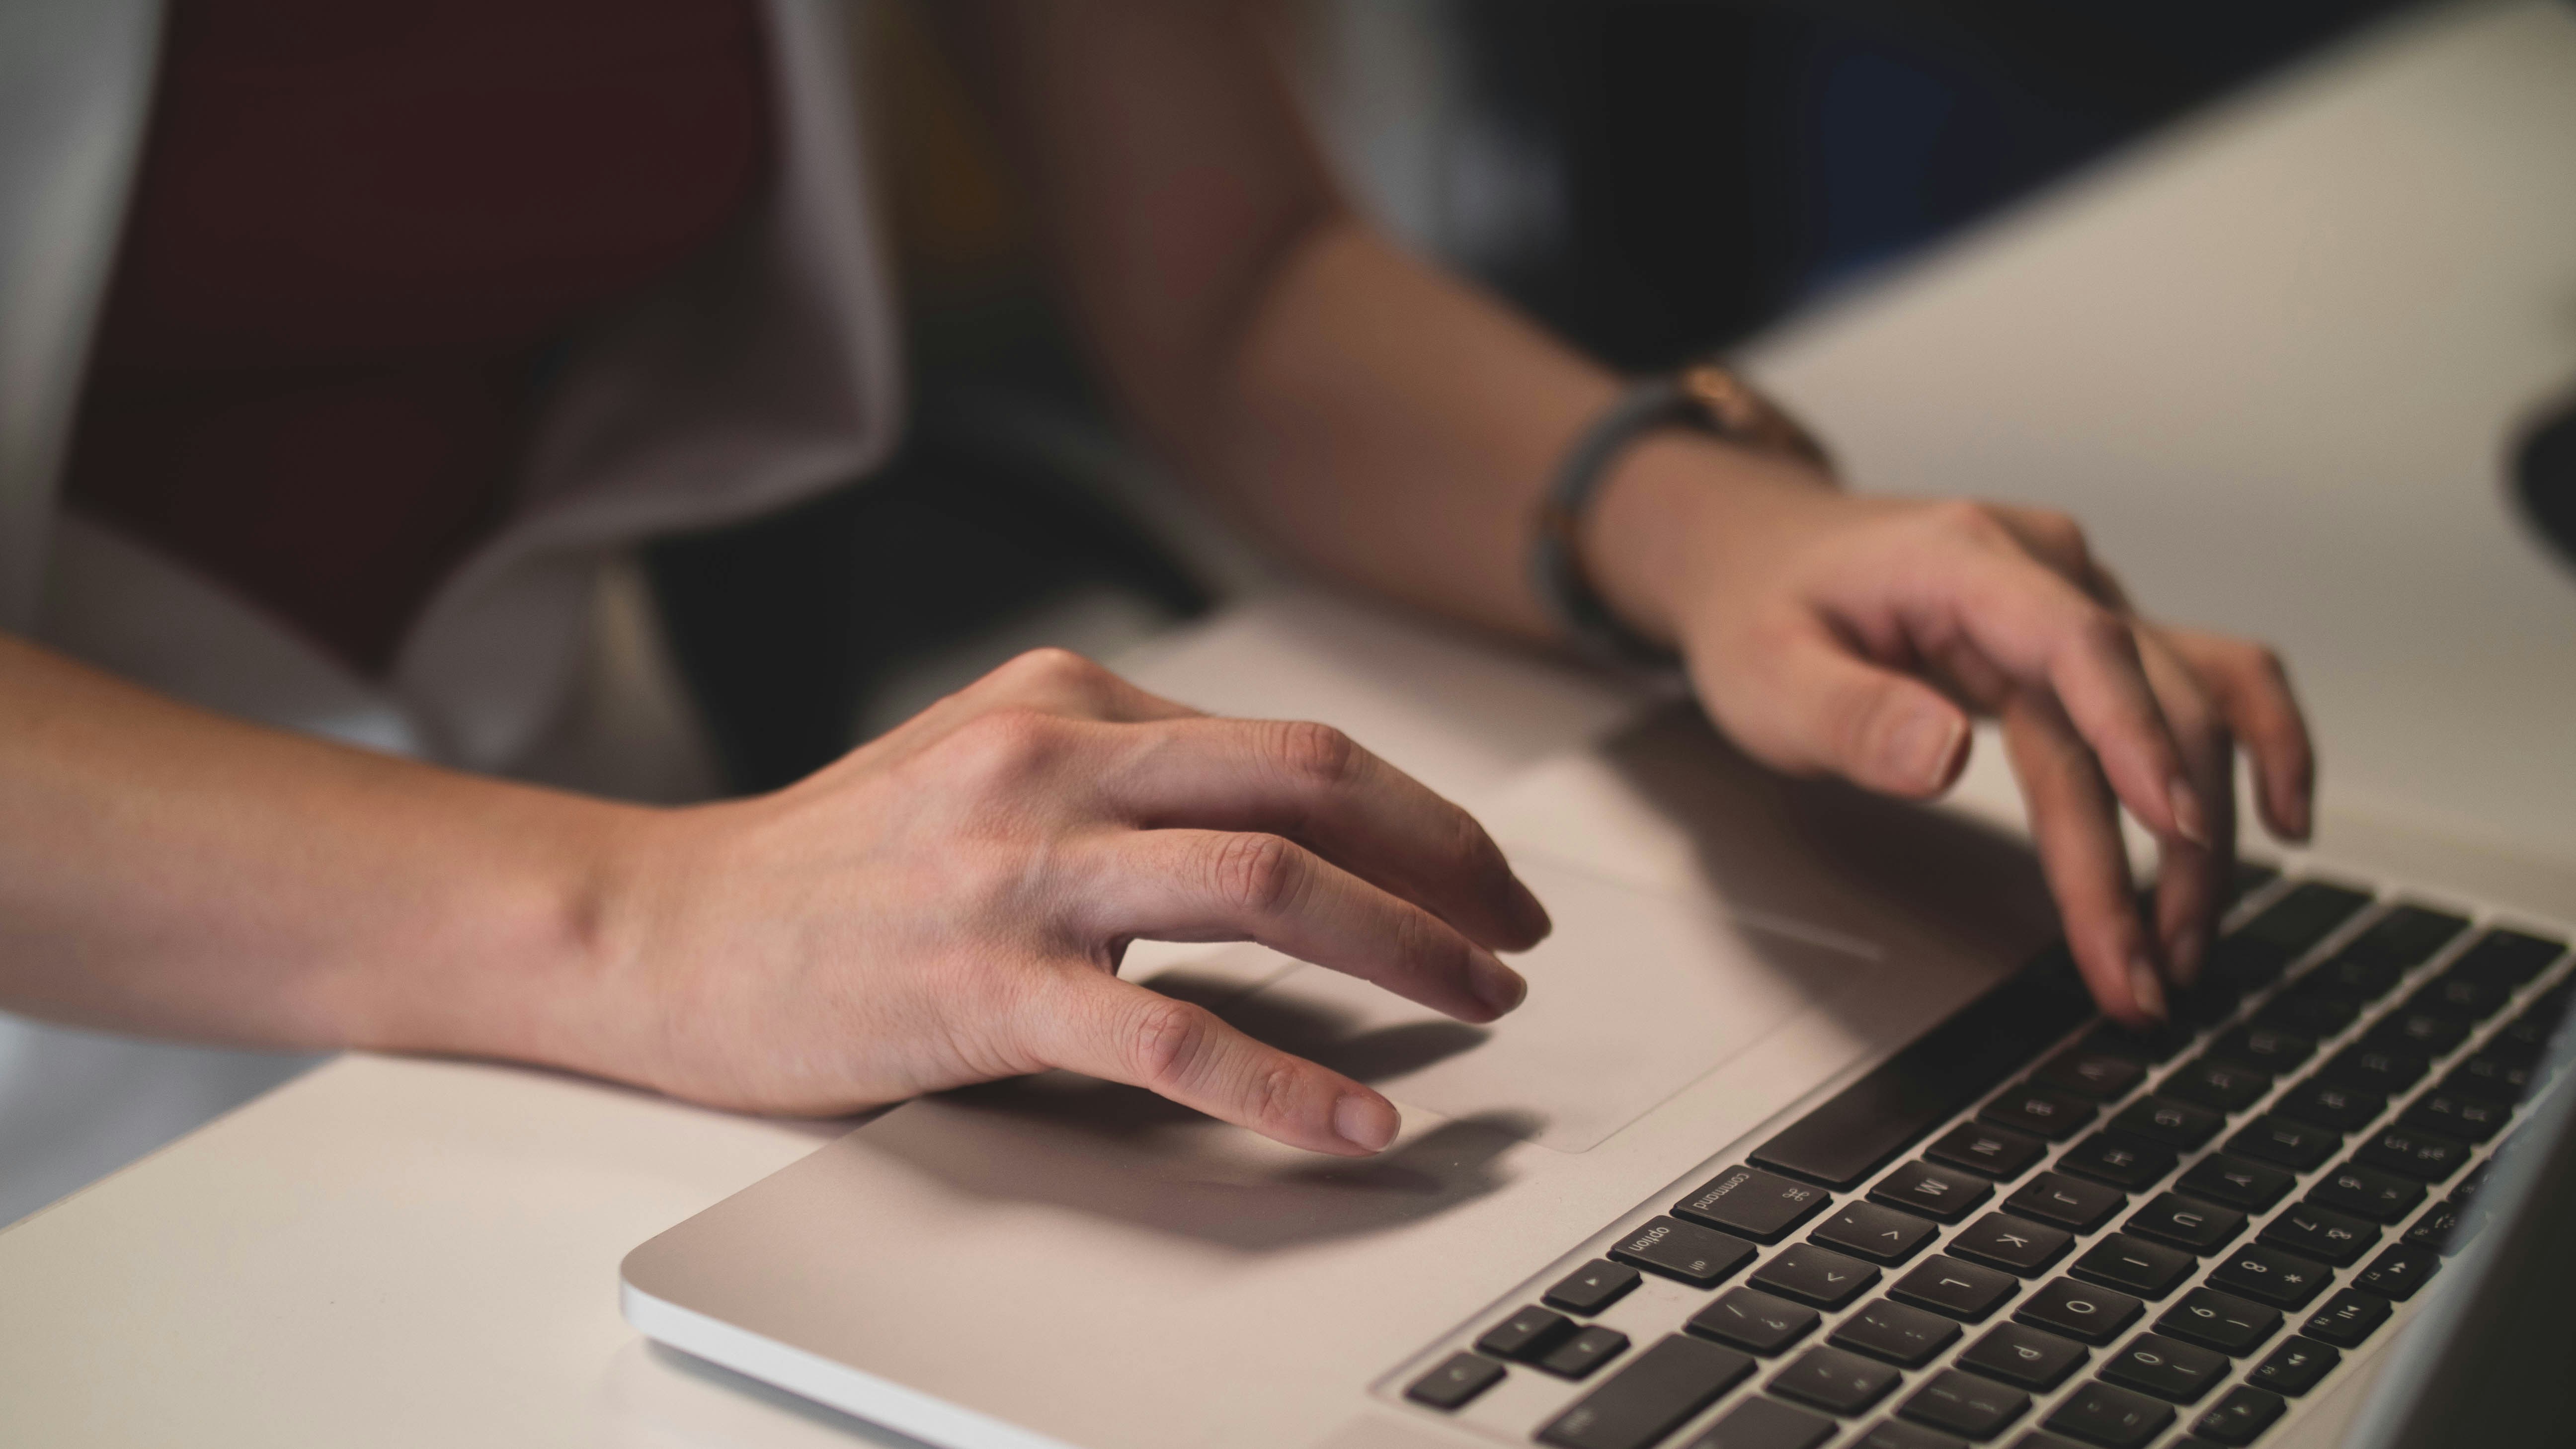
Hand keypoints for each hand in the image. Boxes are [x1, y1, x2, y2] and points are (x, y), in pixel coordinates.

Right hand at [571, 649, 1547, 1154]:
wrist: (664, 928)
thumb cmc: (833, 866)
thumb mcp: (986, 766)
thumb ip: (1123, 775)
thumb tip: (1283, 829)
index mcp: (1068, 701)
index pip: (1294, 745)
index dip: (1418, 814)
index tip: (1483, 878)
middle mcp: (1053, 759)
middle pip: (1310, 786)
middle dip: (1446, 864)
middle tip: (1516, 939)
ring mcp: (1018, 869)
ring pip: (1267, 887)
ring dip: (1402, 950)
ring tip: (1477, 1009)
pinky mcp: (983, 984)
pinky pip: (1172, 1032)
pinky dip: (1284, 1080)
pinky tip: (1353, 1120)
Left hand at [1591, 441, 2313, 1025]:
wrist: (1760, 553)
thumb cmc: (1761, 609)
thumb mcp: (1765, 673)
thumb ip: (1851, 717)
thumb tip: (1945, 756)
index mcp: (1963, 561)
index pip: (2080, 645)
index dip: (2135, 737)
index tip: (2173, 829)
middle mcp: (2043, 569)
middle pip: (2144, 702)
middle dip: (2162, 846)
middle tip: (2151, 968)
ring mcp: (2079, 598)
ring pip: (2191, 704)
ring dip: (2207, 828)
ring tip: (2186, 945)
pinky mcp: (2091, 638)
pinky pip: (2201, 682)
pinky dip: (2256, 743)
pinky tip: (2283, 819)